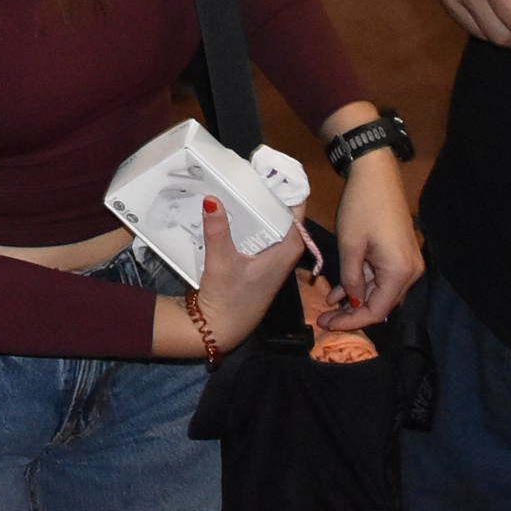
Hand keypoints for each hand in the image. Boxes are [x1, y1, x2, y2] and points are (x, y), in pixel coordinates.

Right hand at [190, 193, 303, 351]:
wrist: (218, 330)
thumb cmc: (228, 299)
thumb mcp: (220, 262)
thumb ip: (217, 231)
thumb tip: (212, 199)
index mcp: (280, 259)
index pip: (298, 226)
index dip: (295, 204)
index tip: (286, 181)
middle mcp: (278, 263)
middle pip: (286, 229)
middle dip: (278, 206)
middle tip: (264, 181)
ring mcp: (267, 269)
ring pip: (272, 237)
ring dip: (265, 218)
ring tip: (251, 194)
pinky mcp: (255, 273)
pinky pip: (261, 244)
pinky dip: (254, 230)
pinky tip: (237, 221)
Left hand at [319, 149, 422, 329]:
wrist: (376, 174)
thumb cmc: (362, 208)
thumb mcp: (350, 246)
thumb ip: (352, 278)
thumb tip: (354, 302)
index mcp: (400, 273)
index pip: (376, 310)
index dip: (351, 321)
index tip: (326, 325)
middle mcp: (410, 272)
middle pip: (381, 304)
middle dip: (352, 313)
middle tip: (325, 319)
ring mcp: (408, 262)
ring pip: (380, 291)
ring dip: (355, 299)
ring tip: (329, 308)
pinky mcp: (401, 253)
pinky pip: (382, 276)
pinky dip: (362, 283)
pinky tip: (340, 291)